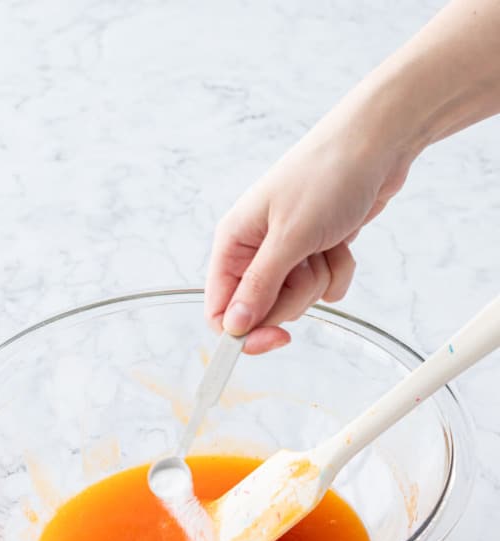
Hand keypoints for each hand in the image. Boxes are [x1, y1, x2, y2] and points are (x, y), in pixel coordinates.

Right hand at [205, 106, 411, 353]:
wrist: (378, 144)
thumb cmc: (327, 175)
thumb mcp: (289, 236)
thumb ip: (259, 286)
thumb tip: (233, 327)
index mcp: (234, 243)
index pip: (221, 310)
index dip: (244, 332)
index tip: (276, 337)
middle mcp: (255, 251)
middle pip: (264, 311)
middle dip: (294, 295)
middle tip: (307, 262)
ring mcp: (287, 253)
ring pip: (298, 300)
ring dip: (320, 280)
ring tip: (326, 243)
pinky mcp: (316, 253)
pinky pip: (325, 288)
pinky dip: (339, 270)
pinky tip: (341, 241)